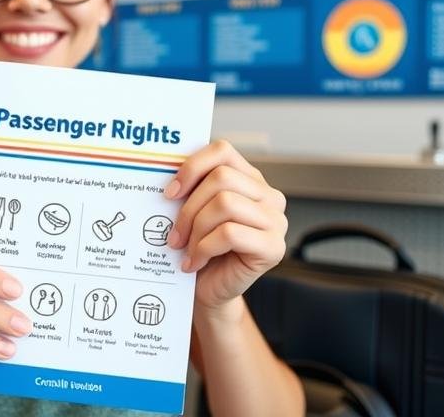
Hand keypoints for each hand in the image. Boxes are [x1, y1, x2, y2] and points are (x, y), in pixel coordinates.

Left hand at [164, 140, 287, 316]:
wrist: (209, 291)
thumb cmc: (200, 250)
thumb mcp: (194, 212)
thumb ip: (191, 189)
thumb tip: (168, 175)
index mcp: (250, 180)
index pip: (222, 151)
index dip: (192, 167)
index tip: (170, 192)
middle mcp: (269, 196)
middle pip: (221, 178)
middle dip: (189, 207)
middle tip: (174, 233)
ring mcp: (275, 221)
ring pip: (225, 203)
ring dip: (196, 229)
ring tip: (186, 248)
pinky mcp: (274, 247)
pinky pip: (230, 233)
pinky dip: (204, 248)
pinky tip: (195, 262)